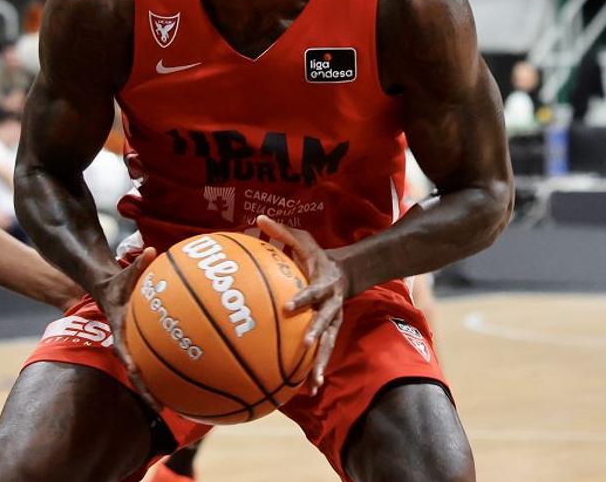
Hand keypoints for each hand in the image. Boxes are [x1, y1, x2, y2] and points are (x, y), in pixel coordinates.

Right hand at [90, 247, 159, 408]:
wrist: (105, 292)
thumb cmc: (118, 283)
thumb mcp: (124, 273)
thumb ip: (139, 264)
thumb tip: (151, 250)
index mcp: (119, 328)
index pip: (123, 347)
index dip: (129, 361)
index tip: (135, 372)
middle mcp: (125, 343)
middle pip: (134, 372)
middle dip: (146, 390)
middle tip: (161, 408)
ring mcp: (133, 348)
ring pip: (144, 374)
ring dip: (156, 390)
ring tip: (174, 408)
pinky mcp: (141, 348)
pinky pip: (154, 363)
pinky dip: (165, 375)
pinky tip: (185, 384)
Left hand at [256, 216, 345, 394]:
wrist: (348, 271)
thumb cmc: (317, 255)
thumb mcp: (303, 239)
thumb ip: (281, 231)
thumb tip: (257, 217)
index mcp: (324, 283)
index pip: (313, 291)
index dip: (302, 299)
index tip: (288, 307)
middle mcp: (332, 304)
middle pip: (326, 321)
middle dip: (317, 333)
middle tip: (305, 345)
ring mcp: (334, 320)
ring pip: (330, 344)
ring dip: (322, 362)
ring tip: (314, 383)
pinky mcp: (331, 332)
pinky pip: (325, 352)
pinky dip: (319, 369)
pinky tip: (309, 389)